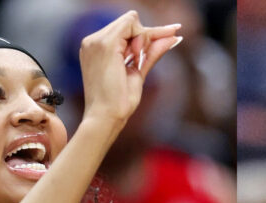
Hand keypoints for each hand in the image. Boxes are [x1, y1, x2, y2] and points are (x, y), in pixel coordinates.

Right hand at [78, 11, 181, 126]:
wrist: (106, 117)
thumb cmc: (119, 102)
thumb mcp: (137, 73)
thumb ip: (150, 54)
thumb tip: (172, 38)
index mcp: (96, 48)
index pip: (124, 29)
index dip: (144, 36)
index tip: (166, 39)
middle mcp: (92, 41)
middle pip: (129, 22)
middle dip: (146, 36)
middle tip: (145, 57)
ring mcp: (96, 41)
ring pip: (131, 22)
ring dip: (142, 40)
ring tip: (136, 61)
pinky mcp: (105, 45)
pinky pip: (131, 26)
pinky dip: (141, 40)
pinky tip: (137, 57)